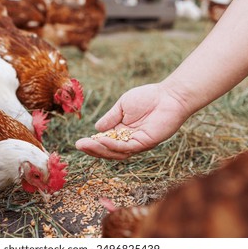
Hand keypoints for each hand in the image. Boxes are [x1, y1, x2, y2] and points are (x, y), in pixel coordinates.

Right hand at [75, 83, 191, 159]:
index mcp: (122, 132)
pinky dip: (113, 145)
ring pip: (116, 152)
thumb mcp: (122, 106)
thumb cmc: (148, 97)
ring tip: (86, 145)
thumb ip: (110, 118)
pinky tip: (102, 140)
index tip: (79, 142)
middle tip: (79, 145)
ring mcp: (137, 143)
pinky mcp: (145, 143)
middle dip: (93, 149)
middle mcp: (129, 140)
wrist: (168, 96)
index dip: (92, 144)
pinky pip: (126, 148)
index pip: (105, 143)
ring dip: (100, 150)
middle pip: (108, 151)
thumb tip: (96, 129)